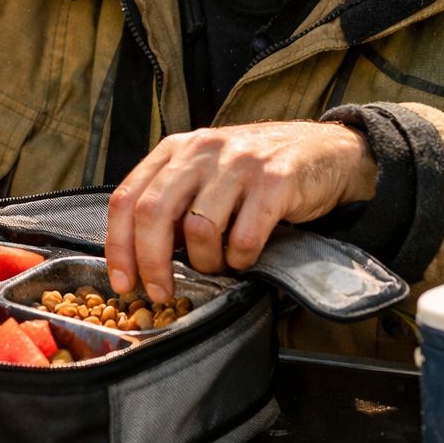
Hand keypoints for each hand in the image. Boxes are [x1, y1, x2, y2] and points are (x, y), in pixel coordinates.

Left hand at [104, 121, 377, 302]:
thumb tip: (140, 255)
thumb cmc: (256, 172)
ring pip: (198, 228)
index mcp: (177, 149)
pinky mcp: (275, 181)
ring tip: (219, 265)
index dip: (119, 246)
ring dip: (206, 262)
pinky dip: (241, 259)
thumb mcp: (206, 174)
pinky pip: (244, 236)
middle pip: (153, 212)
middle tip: (160, 292)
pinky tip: (245, 257)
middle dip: (151, 263)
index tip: (123, 282)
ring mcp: (239, 163)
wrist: (324, 152)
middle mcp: (202, 149)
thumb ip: (174, 202)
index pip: (128, 197)